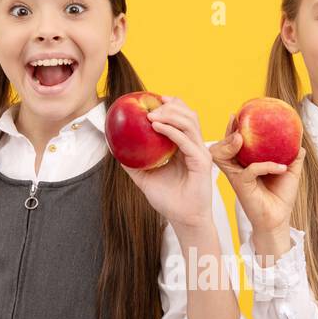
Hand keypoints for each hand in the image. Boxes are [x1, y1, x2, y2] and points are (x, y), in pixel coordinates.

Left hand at [119, 95, 213, 230]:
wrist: (183, 220)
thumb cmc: (168, 201)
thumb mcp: (145, 179)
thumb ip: (133, 164)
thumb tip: (115, 150)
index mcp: (185, 147)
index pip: (182, 117)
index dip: (171, 104)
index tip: (153, 99)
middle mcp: (194, 146)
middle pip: (188, 114)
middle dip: (170, 105)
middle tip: (150, 107)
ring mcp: (200, 152)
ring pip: (189, 122)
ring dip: (170, 114)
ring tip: (152, 116)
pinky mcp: (202, 162)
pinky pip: (186, 140)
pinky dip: (172, 131)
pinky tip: (157, 127)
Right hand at [211, 112, 303, 234]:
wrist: (279, 219)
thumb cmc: (281, 196)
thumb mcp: (290, 172)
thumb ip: (293, 156)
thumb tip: (299, 142)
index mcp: (245, 163)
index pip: (234, 143)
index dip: (232, 128)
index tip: (238, 114)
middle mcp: (237, 169)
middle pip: (222, 147)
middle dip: (226, 133)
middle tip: (236, 122)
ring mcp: (238, 177)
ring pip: (224, 156)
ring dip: (231, 144)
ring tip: (242, 137)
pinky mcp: (242, 186)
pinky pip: (250, 170)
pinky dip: (266, 165)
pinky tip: (281, 167)